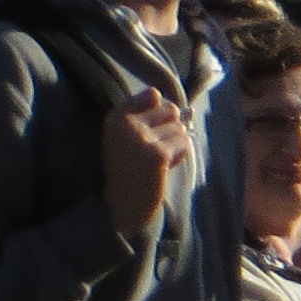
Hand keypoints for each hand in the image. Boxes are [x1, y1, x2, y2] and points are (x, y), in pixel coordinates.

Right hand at [102, 88, 190, 235]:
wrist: (121, 206)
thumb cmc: (130, 169)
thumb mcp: (130, 136)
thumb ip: (148, 115)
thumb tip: (177, 103)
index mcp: (116, 118)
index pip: (152, 94)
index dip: (159, 113)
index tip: (147, 133)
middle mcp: (126, 124)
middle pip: (172, 110)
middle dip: (169, 130)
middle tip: (151, 151)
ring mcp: (141, 138)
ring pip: (181, 128)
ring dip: (174, 145)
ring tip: (154, 162)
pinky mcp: (158, 154)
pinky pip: (185, 144)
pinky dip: (178, 156)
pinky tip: (162, 169)